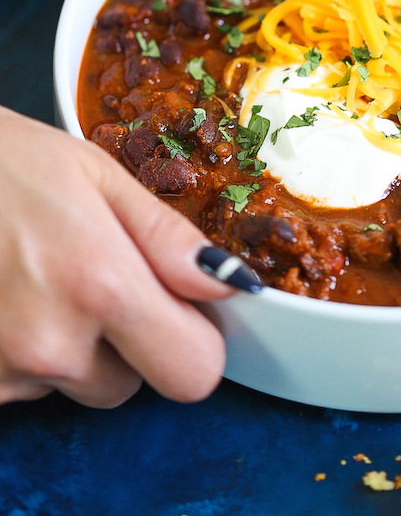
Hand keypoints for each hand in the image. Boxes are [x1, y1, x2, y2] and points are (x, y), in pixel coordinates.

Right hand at [0, 107, 232, 407]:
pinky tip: (6, 298)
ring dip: (69, 348)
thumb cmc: (0, 162)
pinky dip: (22, 354)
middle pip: (132, 385)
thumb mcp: (94, 175)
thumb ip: (165, 237)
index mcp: (101, 285)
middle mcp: (52, 346)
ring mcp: (3, 375)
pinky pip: (24, 385)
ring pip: (72, 386)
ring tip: (37, 278)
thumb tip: (230, 282)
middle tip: (92, 277)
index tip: (180, 305)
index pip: (194, 372)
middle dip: (128, 343)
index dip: (195, 338)